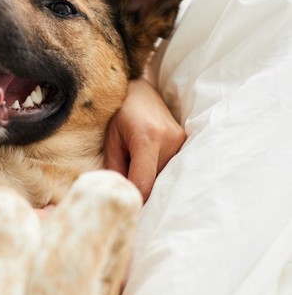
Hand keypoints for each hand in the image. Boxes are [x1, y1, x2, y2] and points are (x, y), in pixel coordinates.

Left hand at [104, 78, 184, 200]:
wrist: (139, 90)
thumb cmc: (119, 114)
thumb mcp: (111, 141)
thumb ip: (116, 169)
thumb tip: (122, 195)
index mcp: (148, 138)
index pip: (144, 182)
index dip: (134, 198)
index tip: (125, 203)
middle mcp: (170, 140)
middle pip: (155, 182)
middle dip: (140, 188)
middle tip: (127, 189)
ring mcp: (181, 140)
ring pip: (164, 176)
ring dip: (150, 178)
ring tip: (136, 166)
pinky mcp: (184, 142)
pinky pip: (171, 167)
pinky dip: (158, 171)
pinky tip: (148, 164)